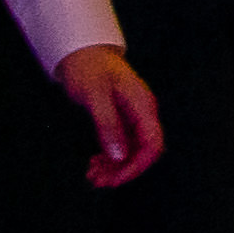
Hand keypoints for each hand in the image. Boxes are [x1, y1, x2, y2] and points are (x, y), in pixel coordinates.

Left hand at [57, 45, 164, 186]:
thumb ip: (107, 125)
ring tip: (93, 175)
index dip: (136, 166)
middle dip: (123, 170)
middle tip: (98, 181)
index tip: (115, 178)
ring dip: (114, 167)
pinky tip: (95, 162)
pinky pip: (122, 144)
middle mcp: (143, 113)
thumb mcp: (94, 96)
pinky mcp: (123, 120)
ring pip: (132, 151)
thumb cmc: (88, 67)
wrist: (81, 51)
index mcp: (142, 105)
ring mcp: (134, 117)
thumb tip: (118, 156)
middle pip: (143, 152)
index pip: (152, 144)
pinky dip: (110, 157)